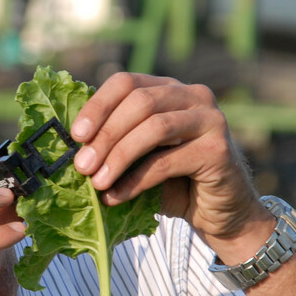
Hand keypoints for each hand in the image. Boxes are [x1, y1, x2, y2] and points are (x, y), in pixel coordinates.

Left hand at [69, 72, 268, 246]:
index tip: (76, 135)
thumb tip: (73, 148)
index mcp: (170, 89)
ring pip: (155, 127)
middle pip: (139, 102)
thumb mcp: (141, 158)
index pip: (127, 81)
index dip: (98, 105)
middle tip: (81, 165)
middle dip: (105, 135)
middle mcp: (194, 96)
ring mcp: (210, 120)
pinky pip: (167, 161)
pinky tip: (117, 196)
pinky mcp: (218, 149)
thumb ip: (117, 144)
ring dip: (118, 156)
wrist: (222, 215)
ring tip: (96, 182)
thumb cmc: (176, 184)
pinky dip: (136, 180)